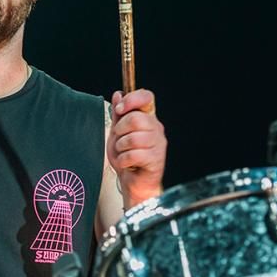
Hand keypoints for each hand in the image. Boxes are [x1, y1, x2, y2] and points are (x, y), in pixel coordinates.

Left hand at [107, 88, 166, 208]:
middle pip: (135, 118)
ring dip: (121, 148)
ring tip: (124, 154)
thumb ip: (118, 115)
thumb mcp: (117, 133)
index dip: (131, 100)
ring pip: (132, 138)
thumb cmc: (127, 157)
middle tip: (119, 141)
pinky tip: (127, 164)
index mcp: (148, 118)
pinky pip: (133, 155)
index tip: (119, 109)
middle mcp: (156, 128)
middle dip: (119, 131)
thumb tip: (119, 94)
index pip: (146, 97)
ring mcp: (158, 144)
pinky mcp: (156, 159)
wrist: (133, 182)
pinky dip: (124, 161)